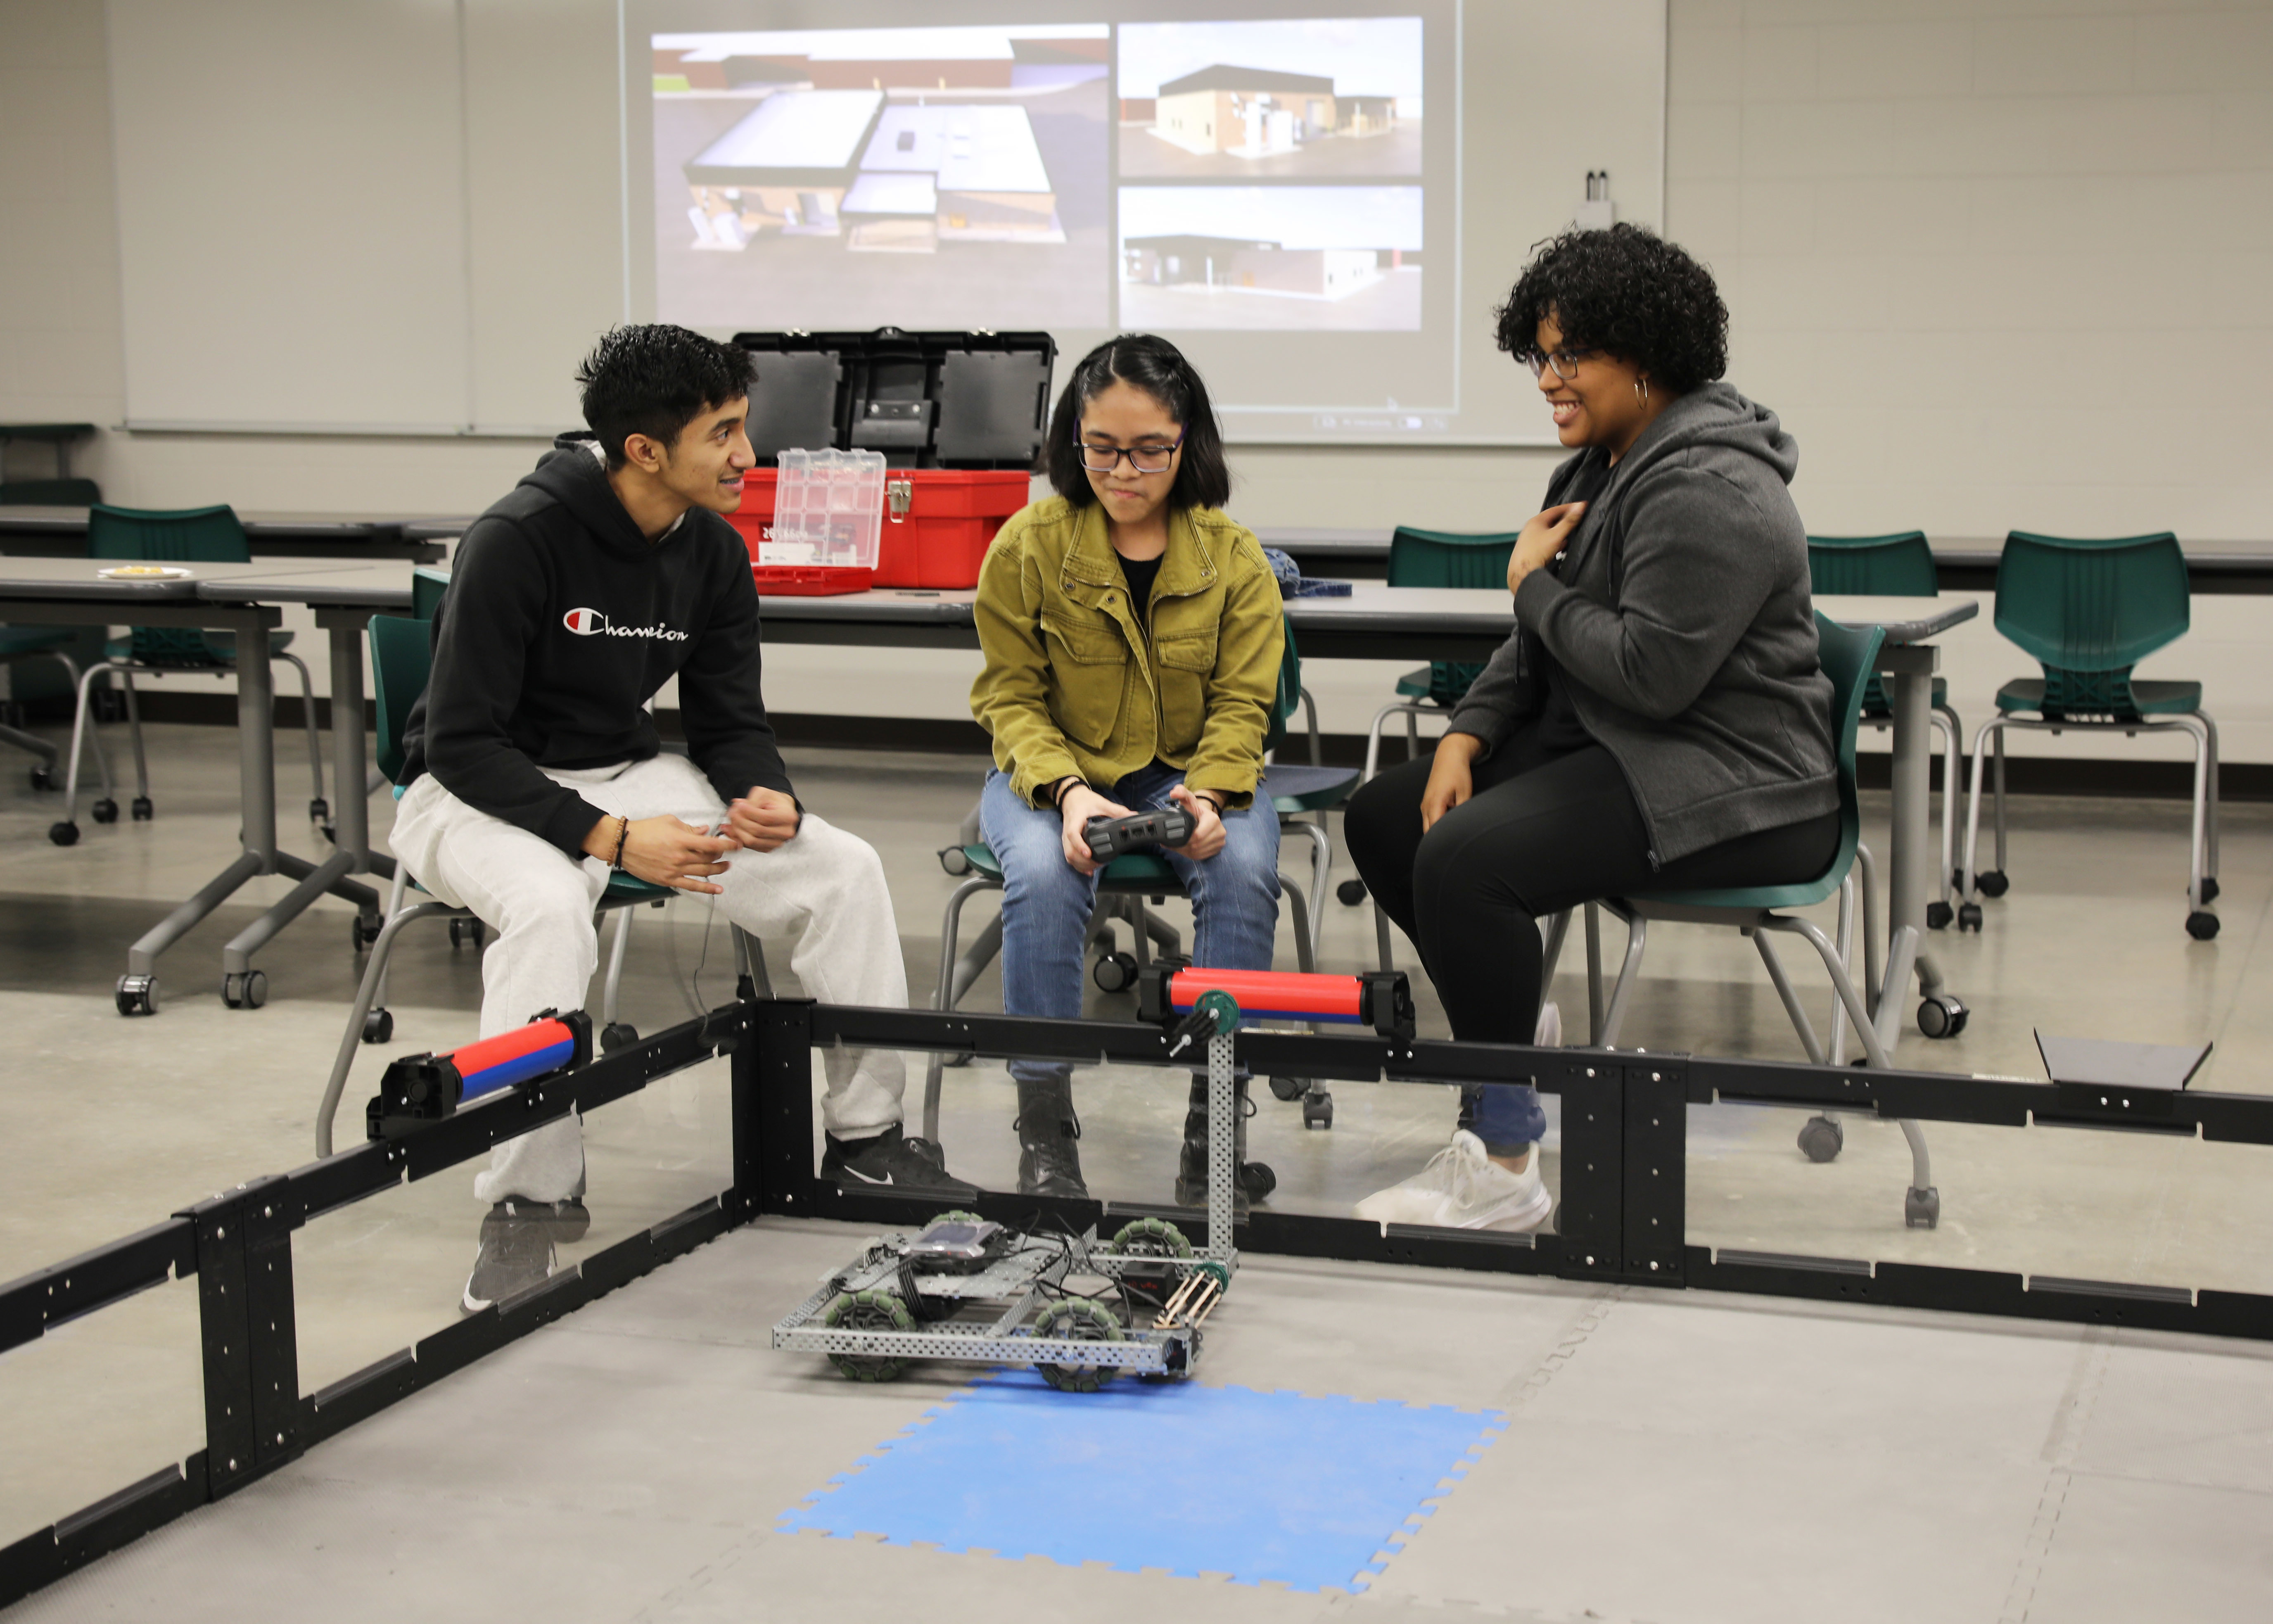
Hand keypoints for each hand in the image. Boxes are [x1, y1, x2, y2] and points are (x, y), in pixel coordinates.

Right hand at [584, 814, 733, 893]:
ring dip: (718, 870)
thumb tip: (705, 830)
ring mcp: (675, 870)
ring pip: (704, 872)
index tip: (737, 844)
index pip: (711, 843)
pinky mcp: (668, 880)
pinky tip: (718, 890)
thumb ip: (689, 828)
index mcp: (681, 840)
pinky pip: (691, 886)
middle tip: (726, 852)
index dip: (727, 844)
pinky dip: (706, 889)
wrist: (623, 844)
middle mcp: (680, 857)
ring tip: (726, 866)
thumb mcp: (669, 821)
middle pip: (709, 858)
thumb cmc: (644, 829)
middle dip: (721, 855)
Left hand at [725, 787, 800, 852]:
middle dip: (740, 821)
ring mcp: (777, 843)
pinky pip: (750, 846)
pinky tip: (733, 828)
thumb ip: (752, 800)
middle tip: (731, 812)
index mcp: (788, 817)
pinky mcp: (768, 848)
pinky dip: (739, 838)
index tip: (738, 805)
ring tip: (731, 820)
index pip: (765, 818)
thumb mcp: (764, 793)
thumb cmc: (773, 801)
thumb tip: (738, 809)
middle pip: (757, 831)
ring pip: (752, 841)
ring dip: (737, 830)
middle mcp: (785, 832)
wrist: (780, 810)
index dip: (749, 812)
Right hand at [1057, 782, 1133, 875]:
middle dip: (1082, 860)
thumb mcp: (1101, 802)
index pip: (1073, 833)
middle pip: (1070, 850)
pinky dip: (1077, 865)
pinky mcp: (1067, 841)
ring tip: (1094, 867)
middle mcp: (1068, 830)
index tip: (1088, 853)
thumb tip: (1132, 815)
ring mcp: (1066, 837)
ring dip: (1080, 864)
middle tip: (1097, 864)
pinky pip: (1069, 855)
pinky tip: (1087, 870)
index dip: (1079, 845)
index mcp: (1076, 819)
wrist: (1072, 797)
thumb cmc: (1085, 800)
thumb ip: (1117, 810)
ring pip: (1068, 855)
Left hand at [1169, 784, 1226, 859]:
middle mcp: (1220, 832)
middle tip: (1173, 843)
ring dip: (1186, 851)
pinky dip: (1192, 854)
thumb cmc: (1194, 809)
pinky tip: (1186, 849)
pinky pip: (1202, 856)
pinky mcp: (1218, 849)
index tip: (1173, 837)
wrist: (1205, 815)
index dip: (1184, 839)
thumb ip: (1181, 793)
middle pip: (1197, 846)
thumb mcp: (1188, 799)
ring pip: (1199, 852)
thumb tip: (1174, 793)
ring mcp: (1220, 842)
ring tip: (1178, 845)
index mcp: (1213, 820)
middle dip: (1183, 846)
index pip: (1197, 836)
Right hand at [1420, 734, 1481, 831]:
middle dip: (1439, 837)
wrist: (1449, 757)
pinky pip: (1429, 818)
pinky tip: (1449, 819)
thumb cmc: (1457, 773)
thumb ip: (1462, 811)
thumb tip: (1463, 826)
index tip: (1453, 843)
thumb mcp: (1465, 792)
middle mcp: (1426, 805)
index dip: (1443, 838)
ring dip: (1438, 828)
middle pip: (1428, 831)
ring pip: (1427, 825)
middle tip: (1454, 840)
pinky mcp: (1426, 802)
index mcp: (1434, 803)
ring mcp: (1424, 804)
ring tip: (1453, 828)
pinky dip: (1437, 822)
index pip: (1434, 830)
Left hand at [1508, 502, 1586, 592]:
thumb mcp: (1557, 535)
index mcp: (1535, 521)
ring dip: (1559, 533)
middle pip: (1551, 521)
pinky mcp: (1530, 550)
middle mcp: (1530, 529)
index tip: (1579, 507)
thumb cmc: (1535, 554)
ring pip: (1548, 532)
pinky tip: (1558, 548)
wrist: (1523, 573)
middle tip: (1575, 520)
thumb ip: (1569, 521)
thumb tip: (1579, 507)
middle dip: (1564, 521)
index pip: (1556, 509)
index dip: (1569, 508)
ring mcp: (1529, 540)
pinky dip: (1554, 543)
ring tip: (1568, 535)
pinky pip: (1545, 543)